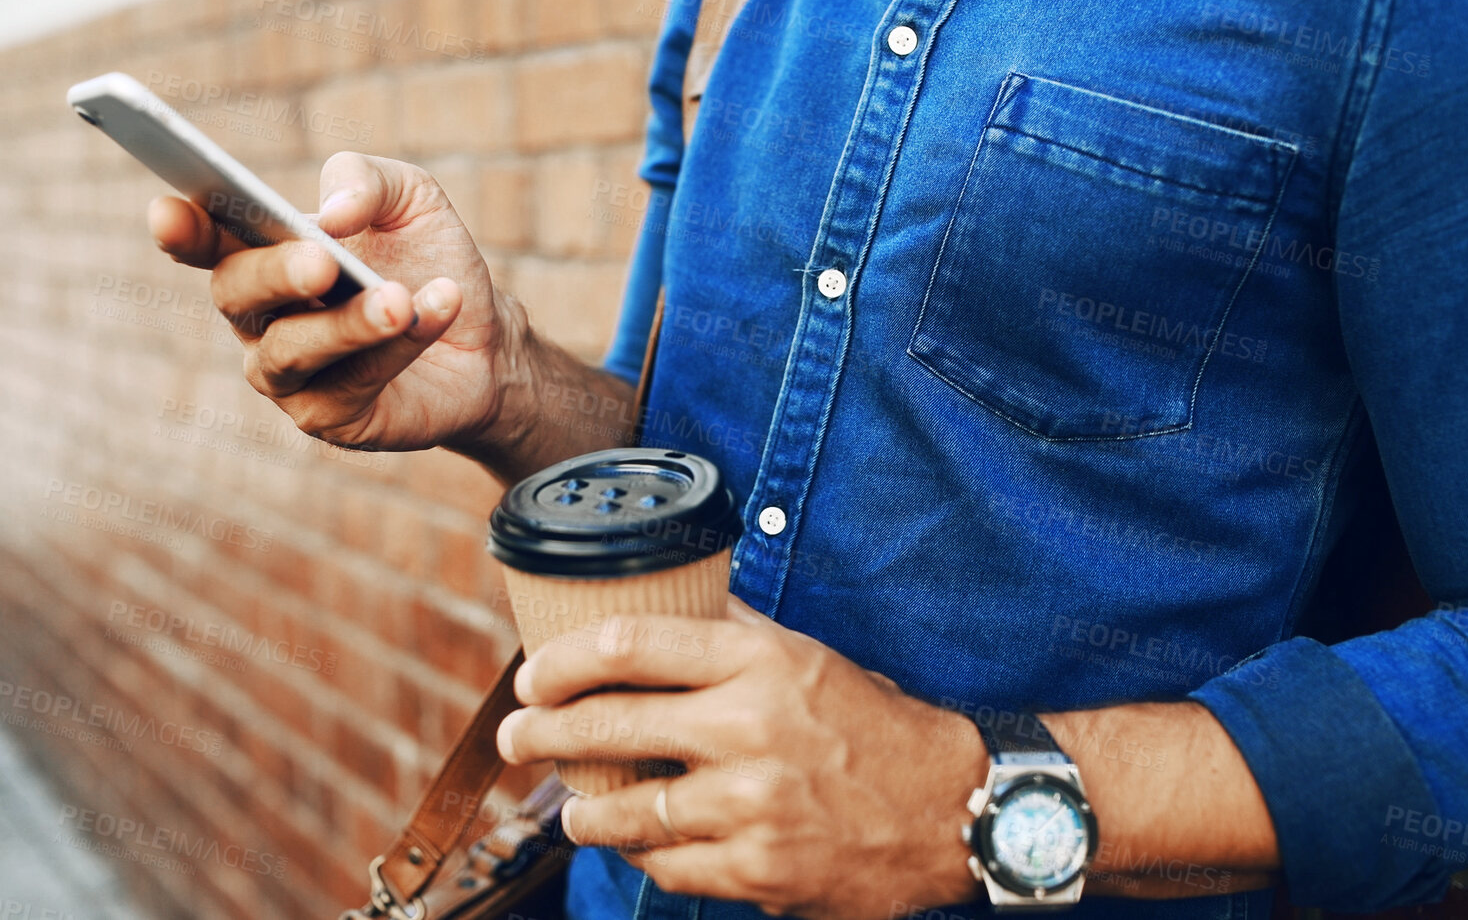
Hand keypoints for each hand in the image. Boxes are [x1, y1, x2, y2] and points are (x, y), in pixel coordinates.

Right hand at [147, 152, 526, 454]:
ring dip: (347, 322)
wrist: (488, 338)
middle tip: (322, 261)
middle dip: (276, 274)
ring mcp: (289, 377)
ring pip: (291, 350)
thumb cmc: (430, 262)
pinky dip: (396, 345)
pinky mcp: (329, 420)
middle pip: (237, 295)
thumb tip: (332, 212)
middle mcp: (261, 320)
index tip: (167, 212)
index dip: (182, 231)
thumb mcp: (409, 199)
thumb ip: (366, 180)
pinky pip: (353, 382)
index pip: (206, 243)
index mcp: (263, 257)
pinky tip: (436, 310)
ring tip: (398, 300)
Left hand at [495, 596, 989, 919]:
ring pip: (626, 811)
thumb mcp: (805, 656)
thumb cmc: (870, 723)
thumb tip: (656, 598)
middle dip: (542, 735)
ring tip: (571, 809)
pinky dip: (643, 857)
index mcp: (759, 661)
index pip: (629, 644)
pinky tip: (636, 846)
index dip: (561, 661)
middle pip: (608, 726)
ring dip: (583, 811)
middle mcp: (751, 728)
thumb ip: (731, 632)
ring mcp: (753, 805)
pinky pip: (667, 867)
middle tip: (516, 737)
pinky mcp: (759, 870)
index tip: (532, 677)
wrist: (950, 806)